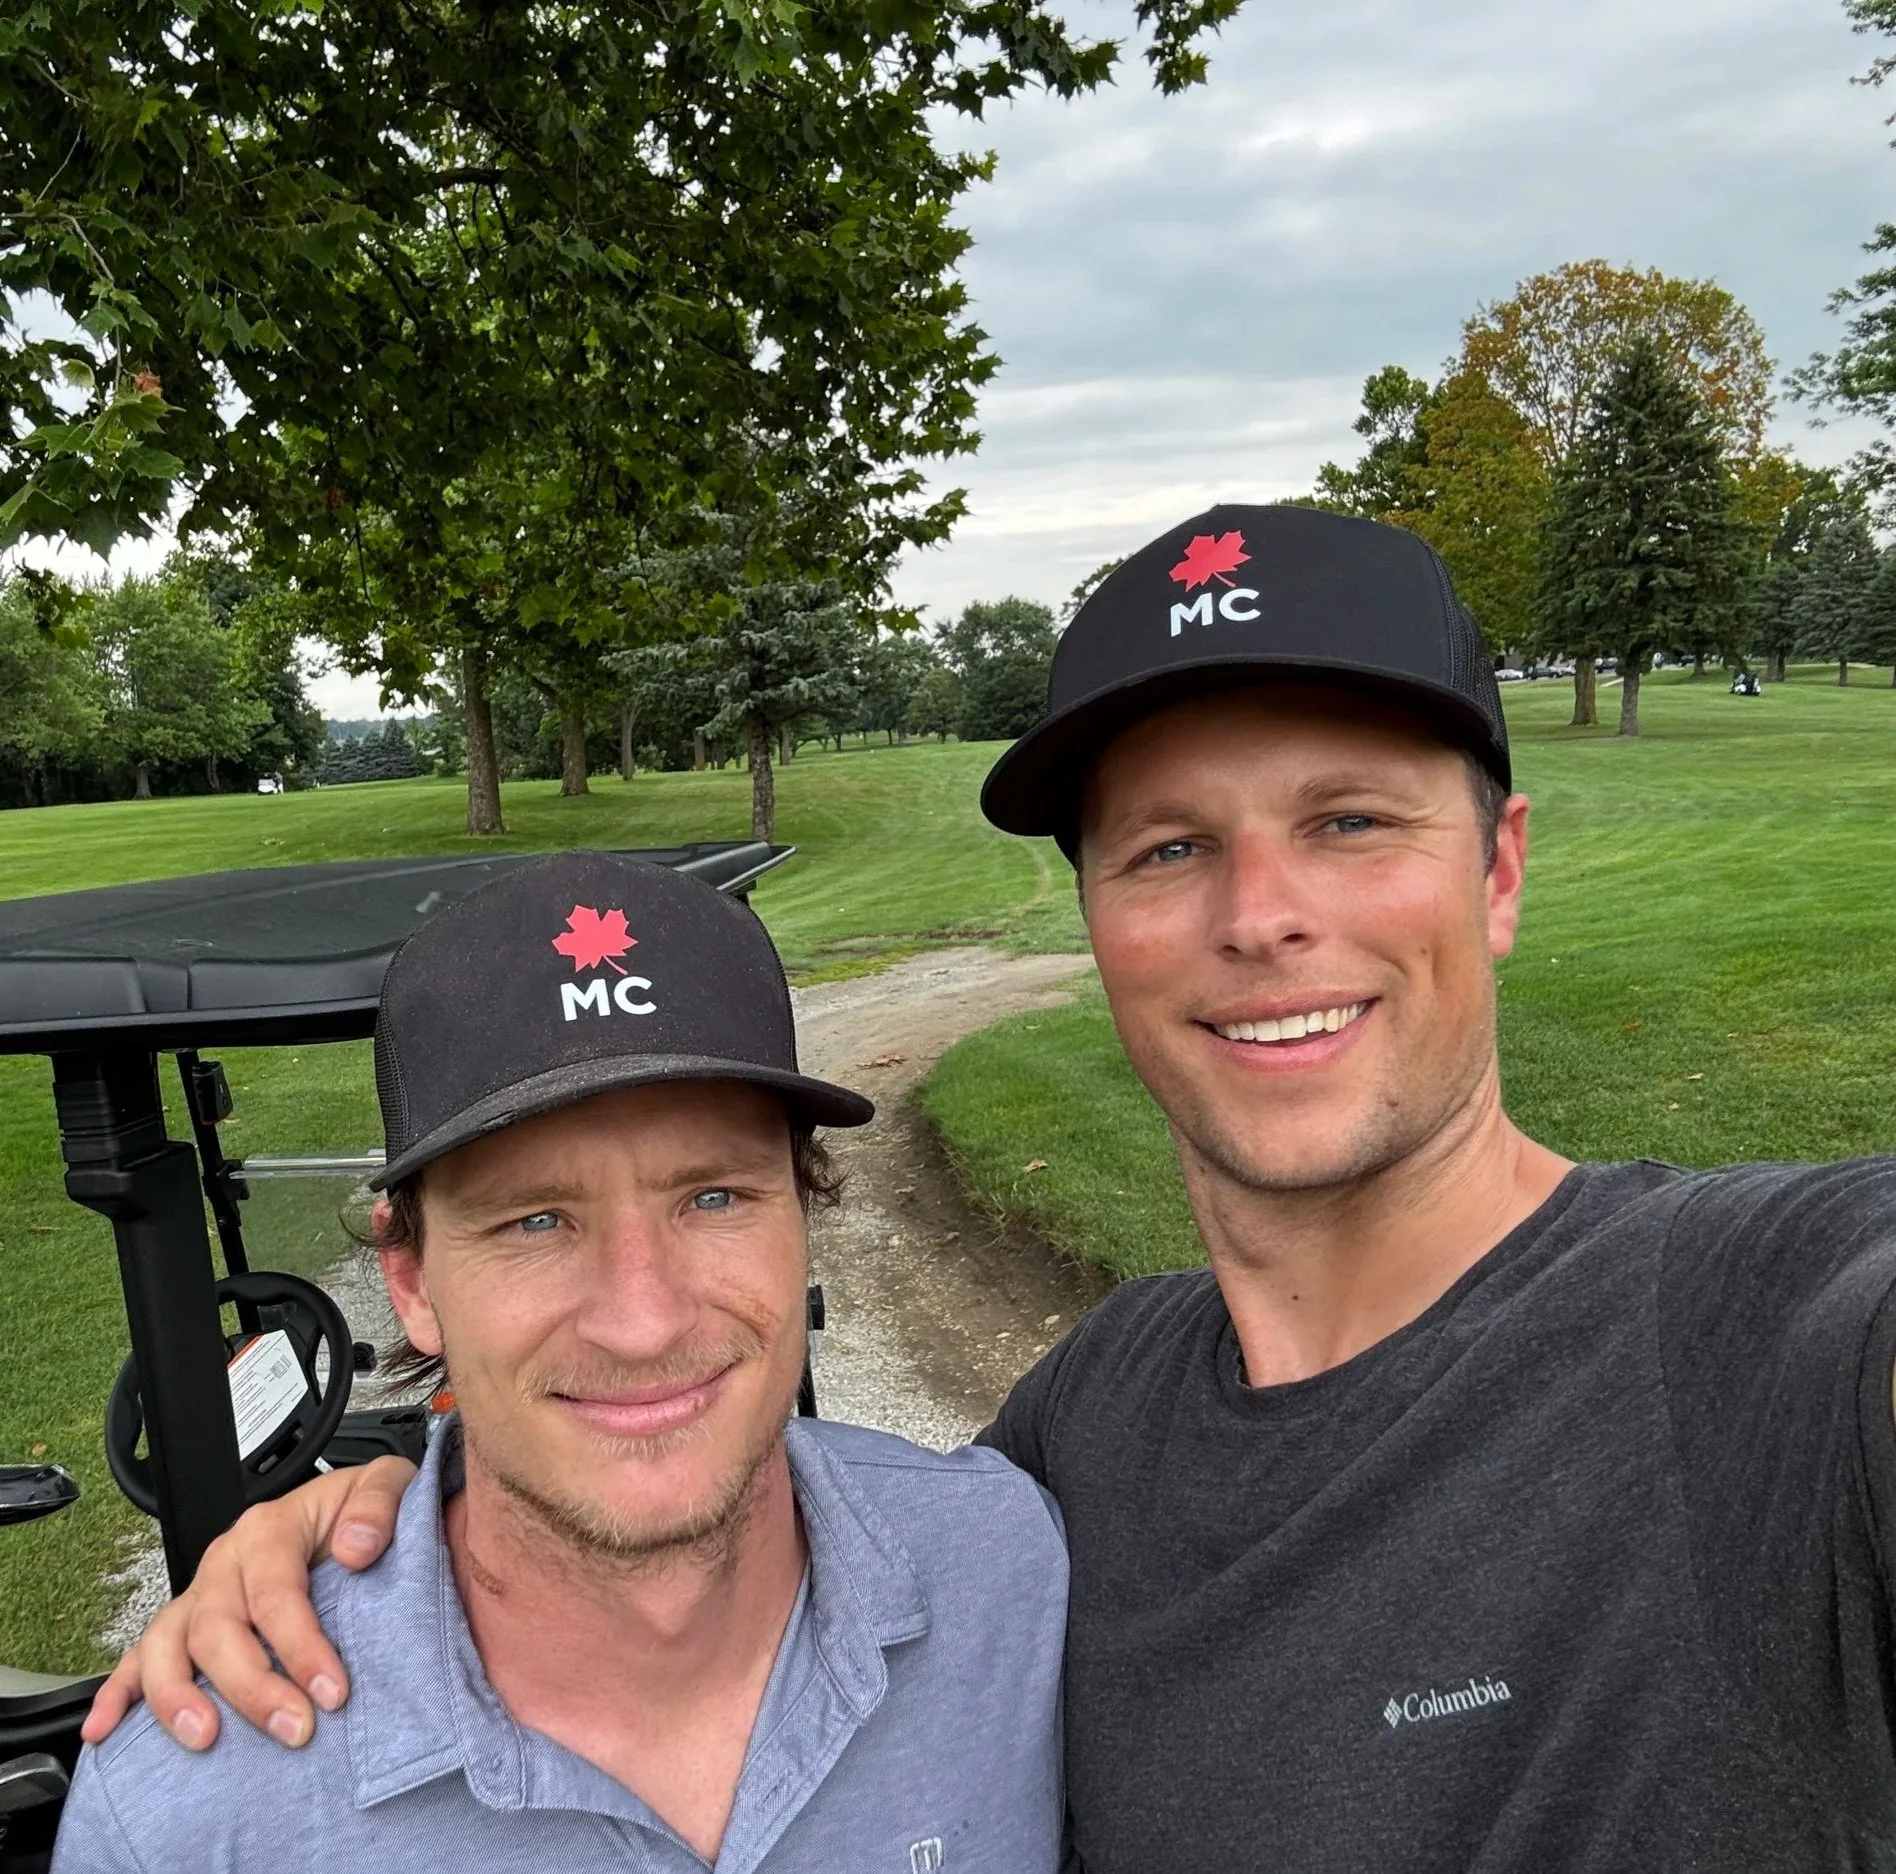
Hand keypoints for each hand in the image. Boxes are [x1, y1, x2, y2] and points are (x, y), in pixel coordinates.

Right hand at [81, 1455, 415, 1751]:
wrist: (348, 1514)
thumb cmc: (362, 1511)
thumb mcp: (386, 1485)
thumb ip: (379, 1506)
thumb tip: (356, 1547)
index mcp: (268, 1529)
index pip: (275, 1593)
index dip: (300, 1646)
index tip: (331, 1692)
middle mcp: (225, 1562)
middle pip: (218, 1629)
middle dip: (253, 1687)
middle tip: (295, 1729)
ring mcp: (200, 1594)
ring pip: (166, 1645)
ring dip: (178, 1696)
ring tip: (205, 1738)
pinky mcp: (185, 1623)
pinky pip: (139, 1655)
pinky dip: (117, 1692)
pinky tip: (107, 1728)